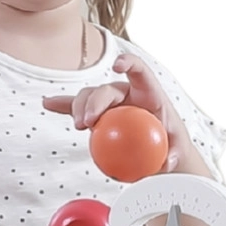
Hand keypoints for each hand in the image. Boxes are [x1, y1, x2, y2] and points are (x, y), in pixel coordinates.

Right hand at [42, 61, 212, 176]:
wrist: (159, 149)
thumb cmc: (170, 141)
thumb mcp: (177, 148)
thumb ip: (174, 154)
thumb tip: (167, 161)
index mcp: (147, 92)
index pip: (139, 71)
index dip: (129, 63)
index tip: (117, 66)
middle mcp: (125, 93)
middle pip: (105, 89)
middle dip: (94, 101)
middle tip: (88, 120)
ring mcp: (109, 103)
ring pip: (89, 98)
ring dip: (79, 108)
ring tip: (79, 125)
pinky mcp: (98, 114)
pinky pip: (77, 109)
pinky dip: (63, 106)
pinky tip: (48, 103)